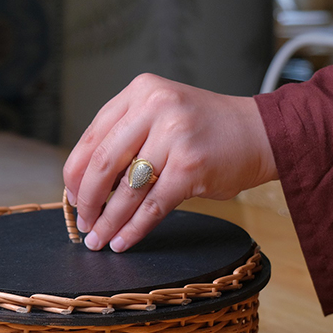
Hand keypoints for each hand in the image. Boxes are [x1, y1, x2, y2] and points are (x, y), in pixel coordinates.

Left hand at [63, 73, 277, 251]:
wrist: (260, 133)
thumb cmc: (206, 130)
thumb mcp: (162, 116)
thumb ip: (127, 137)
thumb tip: (87, 186)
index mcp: (140, 92)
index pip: (91, 137)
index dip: (75, 175)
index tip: (72, 198)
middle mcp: (155, 108)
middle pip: (102, 163)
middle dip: (87, 201)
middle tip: (84, 223)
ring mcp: (174, 136)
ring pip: (127, 189)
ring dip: (108, 221)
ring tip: (99, 239)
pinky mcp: (191, 167)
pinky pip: (152, 206)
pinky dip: (134, 229)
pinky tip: (123, 241)